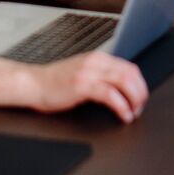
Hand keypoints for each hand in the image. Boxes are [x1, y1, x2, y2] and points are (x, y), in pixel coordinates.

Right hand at [29, 51, 148, 122]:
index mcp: (98, 58)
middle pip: (131, 74)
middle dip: (141, 93)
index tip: (140, 98)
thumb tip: (121, 89)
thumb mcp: (82, 73)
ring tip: (133, 113)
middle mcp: (96, 62)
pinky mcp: (82, 85)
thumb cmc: (54, 83)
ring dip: (134, 100)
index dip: (140, 84)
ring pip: (124, 82)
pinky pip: (111, 95)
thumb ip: (99, 75)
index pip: (130, 67)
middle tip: (140, 108)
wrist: (32, 84)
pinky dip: (122, 106)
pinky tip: (123, 115)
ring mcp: (89, 72)